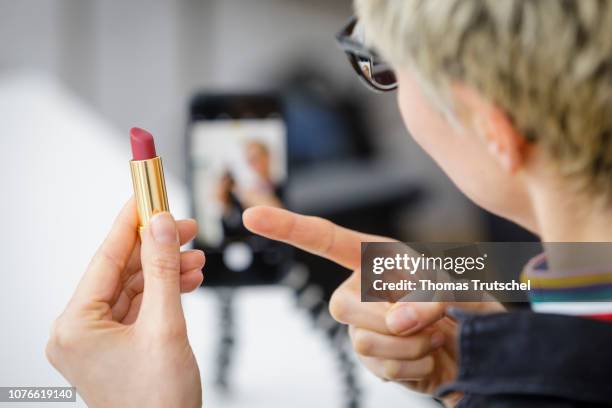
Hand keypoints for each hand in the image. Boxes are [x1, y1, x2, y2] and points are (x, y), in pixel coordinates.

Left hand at [46, 199, 204, 407]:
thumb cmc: (159, 403)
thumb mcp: (166, 326)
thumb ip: (164, 271)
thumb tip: (160, 226)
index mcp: (75, 327)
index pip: (105, 258)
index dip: (129, 222)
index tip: (145, 194)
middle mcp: (78, 332)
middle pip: (119, 271)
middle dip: (156, 248)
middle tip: (182, 225)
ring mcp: (96, 340)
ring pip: (132, 287)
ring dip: (165, 270)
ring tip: (194, 258)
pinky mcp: (115, 345)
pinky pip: (138, 305)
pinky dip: (163, 291)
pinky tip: (187, 280)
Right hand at [243, 206, 502, 406]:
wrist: (475, 348)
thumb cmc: (464, 305)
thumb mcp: (453, 288)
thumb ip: (426, 298)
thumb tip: (394, 323)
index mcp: (373, 259)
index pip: (324, 240)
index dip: (287, 228)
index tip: (252, 216)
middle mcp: (359, 291)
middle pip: (342, 306)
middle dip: (390, 317)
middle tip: (429, 318)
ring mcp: (361, 327)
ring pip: (365, 340)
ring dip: (412, 344)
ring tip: (433, 336)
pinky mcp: (371, 359)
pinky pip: (381, 366)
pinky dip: (414, 364)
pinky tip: (427, 357)